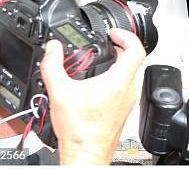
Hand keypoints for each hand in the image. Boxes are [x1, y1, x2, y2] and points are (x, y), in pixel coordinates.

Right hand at [40, 28, 145, 164]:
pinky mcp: (123, 109)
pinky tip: (96, 81)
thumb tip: (52, 48)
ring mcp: (127, 101)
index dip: (126, 35)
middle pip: (132, 59)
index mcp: (118, 81)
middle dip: (118, 47)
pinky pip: (123, 85)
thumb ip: (53, 66)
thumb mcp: (59, 92)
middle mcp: (128, 90)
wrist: (85, 156)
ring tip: (100, 59)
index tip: (113, 33)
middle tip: (105, 42)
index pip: (135, 49)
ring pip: (128, 73)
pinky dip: (114, 77)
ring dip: (116, 63)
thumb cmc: (78, 131)